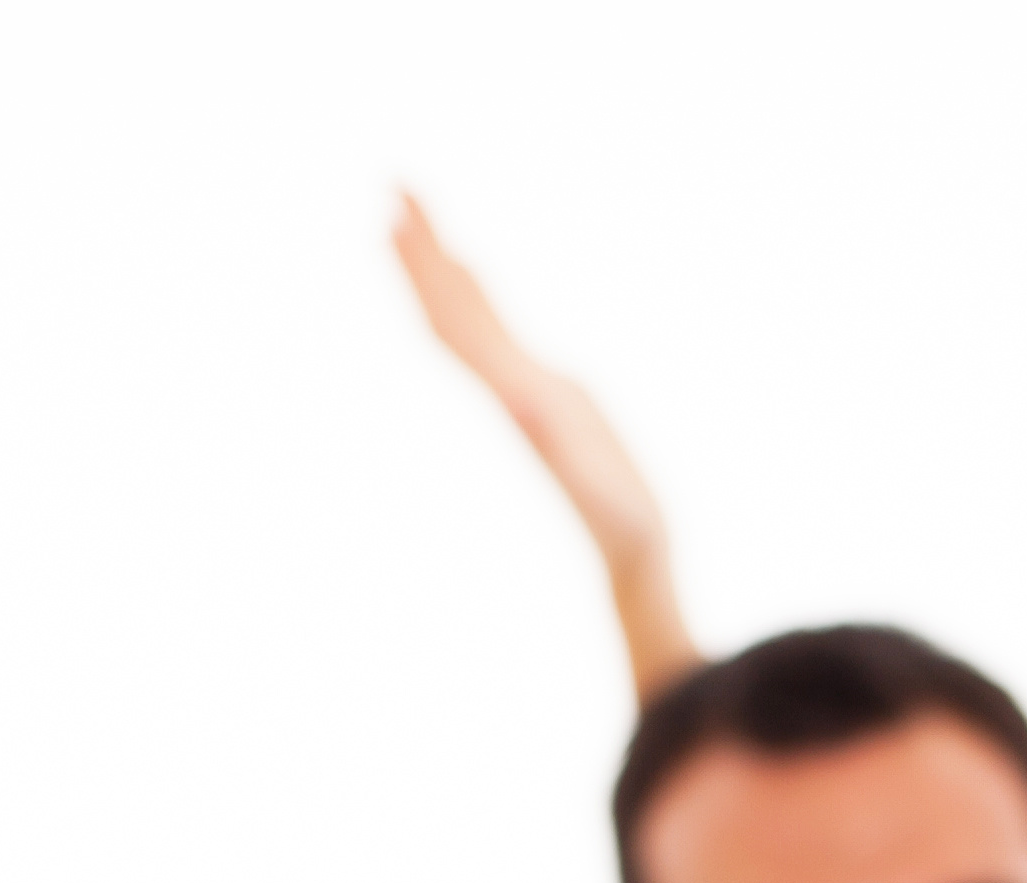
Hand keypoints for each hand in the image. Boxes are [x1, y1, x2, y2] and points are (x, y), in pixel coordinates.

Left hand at [392, 190, 699, 700]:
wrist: (633, 556)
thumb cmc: (626, 527)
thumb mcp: (602, 484)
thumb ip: (567, 445)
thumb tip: (524, 403)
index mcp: (518, 396)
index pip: (458, 325)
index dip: (427, 274)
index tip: (394, 221)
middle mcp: (511, 387)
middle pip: (453, 310)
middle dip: (423, 249)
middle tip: (393, 182)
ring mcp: (527, 388)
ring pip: (470, 317)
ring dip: (441, 264)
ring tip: (408, 212)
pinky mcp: (549, 393)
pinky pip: (500, 333)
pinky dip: (479, 293)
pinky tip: (471, 266)